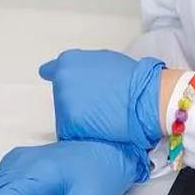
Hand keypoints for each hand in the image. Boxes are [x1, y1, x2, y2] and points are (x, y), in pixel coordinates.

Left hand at [39, 49, 163, 152]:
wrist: (144, 98)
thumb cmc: (130, 77)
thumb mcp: (103, 60)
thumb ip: (83, 66)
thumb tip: (75, 74)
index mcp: (68, 63)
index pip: (51, 71)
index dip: (55, 76)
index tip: (50, 77)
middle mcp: (61, 83)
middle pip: (61, 96)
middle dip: (74, 100)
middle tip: (97, 102)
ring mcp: (63, 106)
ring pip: (65, 116)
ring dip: (78, 118)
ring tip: (101, 115)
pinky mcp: (69, 127)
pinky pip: (71, 133)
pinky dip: (81, 134)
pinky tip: (98, 128)